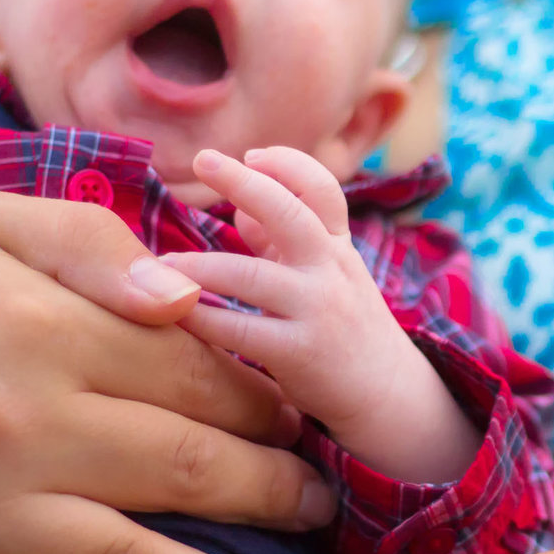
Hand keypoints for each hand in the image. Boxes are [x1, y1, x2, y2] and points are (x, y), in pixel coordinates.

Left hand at [163, 149, 434, 442]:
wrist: (391, 398)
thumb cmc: (345, 330)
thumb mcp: (326, 278)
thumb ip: (283, 243)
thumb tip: (238, 208)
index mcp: (337, 248)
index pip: (322, 189)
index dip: (287, 164)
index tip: (251, 154)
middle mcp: (332, 270)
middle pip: (290, 212)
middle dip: (243, 182)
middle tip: (202, 159)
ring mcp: (319, 310)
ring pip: (250, 275)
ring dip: (201, 266)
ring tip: (163, 263)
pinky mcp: (301, 353)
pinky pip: (240, 329)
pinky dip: (203, 318)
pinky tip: (176, 314)